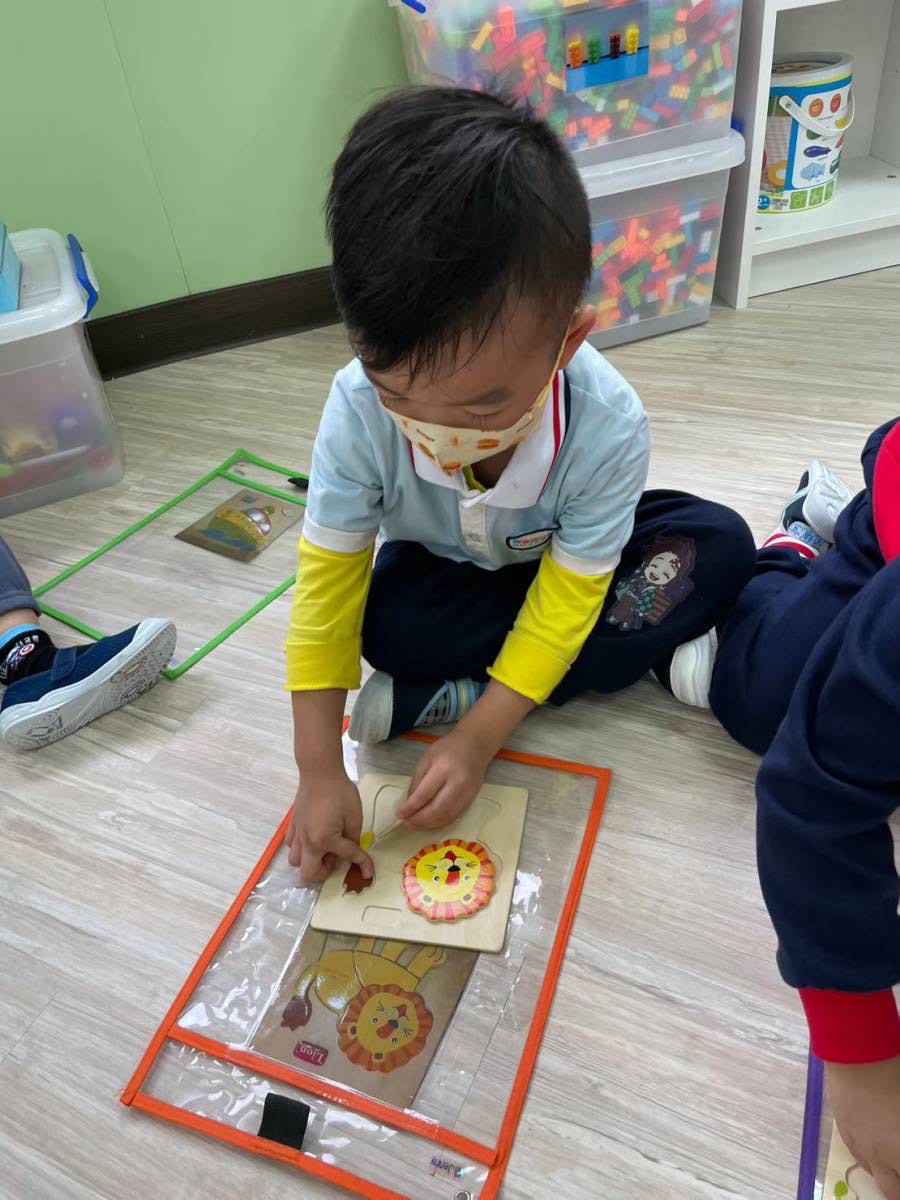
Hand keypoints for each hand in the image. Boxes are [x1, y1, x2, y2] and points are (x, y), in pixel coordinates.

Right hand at [286, 771, 372, 885]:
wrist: (319, 772)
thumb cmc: (340, 791)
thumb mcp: (354, 815)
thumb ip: (354, 837)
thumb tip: (353, 849)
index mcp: (325, 839)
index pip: (347, 857)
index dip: (362, 864)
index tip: (368, 871)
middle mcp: (308, 841)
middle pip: (309, 873)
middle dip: (324, 872)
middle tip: (336, 859)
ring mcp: (298, 833)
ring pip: (296, 862)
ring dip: (311, 861)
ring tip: (324, 849)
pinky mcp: (293, 824)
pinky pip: (291, 845)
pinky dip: (301, 848)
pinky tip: (312, 838)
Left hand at [398, 728, 491, 828]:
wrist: (475, 745)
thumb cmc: (448, 749)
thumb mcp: (427, 759)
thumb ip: (417, 781)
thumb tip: (409, 805)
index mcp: (443, 768)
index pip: (424, 794)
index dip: (410, 808)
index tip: (400, 815)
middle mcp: (457, 782)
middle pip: (436, 809)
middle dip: (418, 820)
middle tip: (406, 822)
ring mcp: (467, 792)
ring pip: (446, 817)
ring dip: (428, 824)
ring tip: (415, 824)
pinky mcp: (472, 799)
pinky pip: (454, 816)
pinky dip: (440, 822)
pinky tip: (430, 822)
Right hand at [827, 1057, 899, 1199]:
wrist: (856, 1054)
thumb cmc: (895, 1077)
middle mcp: (881, 1157)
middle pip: (893, 1191)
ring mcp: (860, 1145)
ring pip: (875, 1176)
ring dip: (887, 1175)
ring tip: (893, 1165)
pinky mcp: (843, 1130)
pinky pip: (858, 1157)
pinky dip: (870, 1160)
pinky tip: (875, 1149)